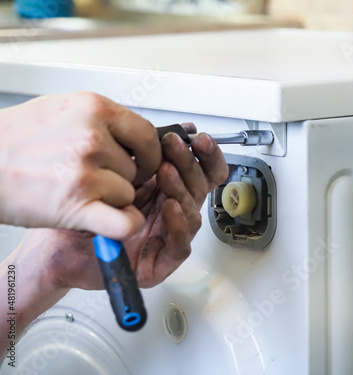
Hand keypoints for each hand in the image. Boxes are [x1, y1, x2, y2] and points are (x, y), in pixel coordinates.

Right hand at [0, 92, 160, 239]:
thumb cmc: (15, 138)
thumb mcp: (62, 109)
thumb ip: (103, 120)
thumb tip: (135, 135)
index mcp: (93, 109)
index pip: (147, 134)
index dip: (149, 153)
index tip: (143, 162)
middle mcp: (92, 138)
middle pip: (137, 167)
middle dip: (125, 177)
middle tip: (100, 179)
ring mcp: (85, 172)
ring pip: (128, 193)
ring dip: (112, 198)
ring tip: (81, 191)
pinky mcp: (76, 205)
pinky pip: (124, 221)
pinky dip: (125, 225)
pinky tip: (115, 221)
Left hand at [17, 128, 227, 290]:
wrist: (56, 247)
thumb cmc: (81, 210)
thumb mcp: (113, 174)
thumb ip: (139, 156)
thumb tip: (161, 129)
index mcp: (165, 189)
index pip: (200, 172)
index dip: (205, 156)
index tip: (199, 138)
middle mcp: (169, 211)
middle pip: (199, 188)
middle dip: (190, 165)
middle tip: (174, 146)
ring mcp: (166, 236)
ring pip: (193, 214)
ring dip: (182, 190)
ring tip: (166, 172)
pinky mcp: (160, 263)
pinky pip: (180, 247)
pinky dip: (179, 226)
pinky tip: (170, 207)